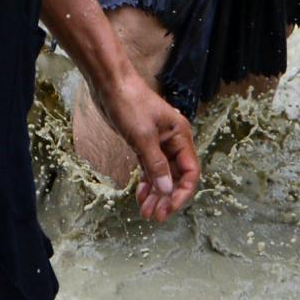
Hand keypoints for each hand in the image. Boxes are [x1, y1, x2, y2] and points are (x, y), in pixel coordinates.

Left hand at [90, 73, 199, 221]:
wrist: (110, 84)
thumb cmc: (130, 104)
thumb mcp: (142, 137)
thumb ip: (155, 164)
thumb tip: (166, 189)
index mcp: (181, 137)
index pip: (190, 171)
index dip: (182, 192)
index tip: (168, 208)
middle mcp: (174, 142)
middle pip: (177, 177)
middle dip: (167, 197)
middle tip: (154, 216)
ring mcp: (159, 144)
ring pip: (163, 175)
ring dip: (156, 194)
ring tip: (145, 211)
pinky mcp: (144, 144)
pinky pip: (150, 169)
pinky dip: (147, 183)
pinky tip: (141, 196)